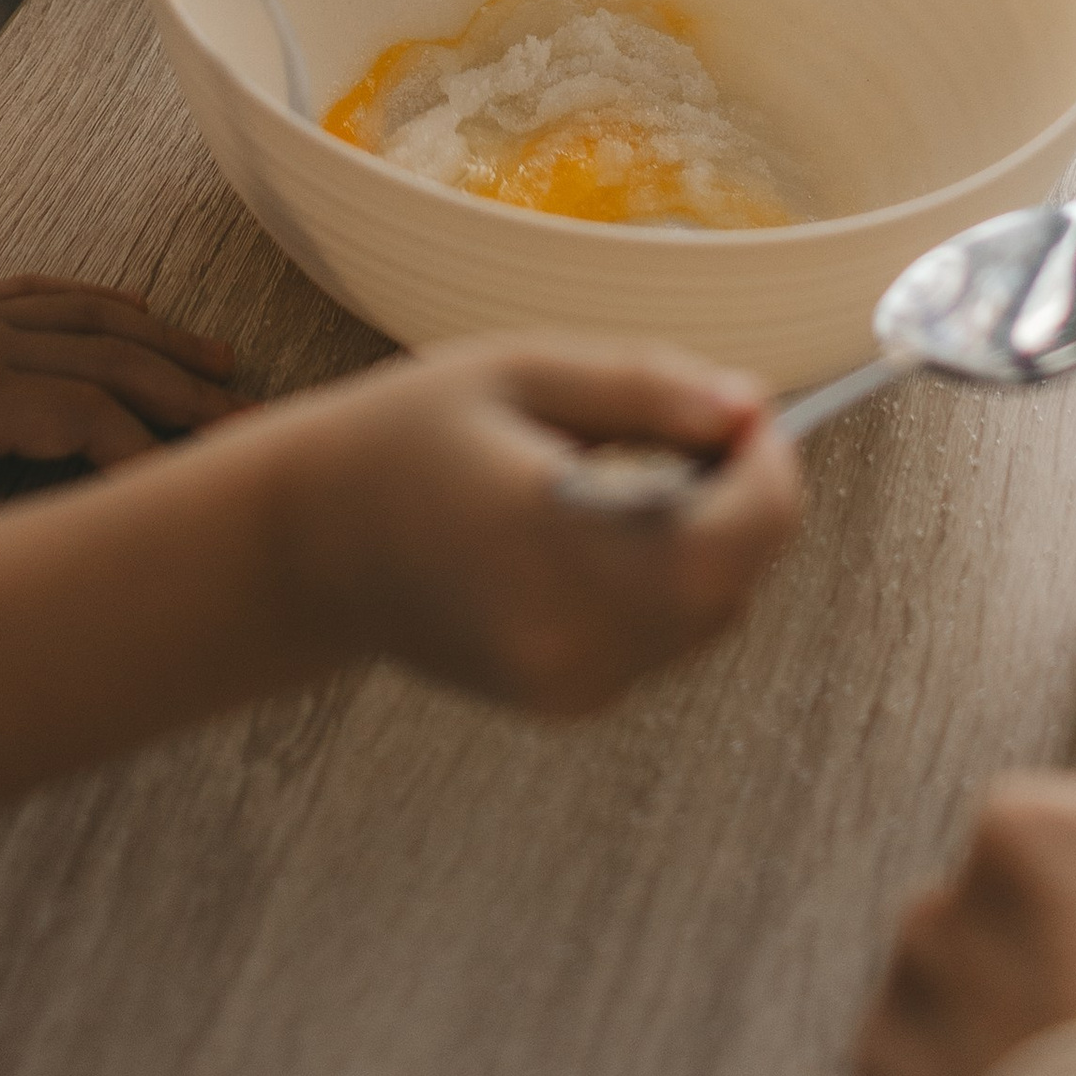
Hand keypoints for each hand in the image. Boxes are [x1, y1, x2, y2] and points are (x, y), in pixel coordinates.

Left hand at [0, 277, 244, 527]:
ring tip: (225, 367)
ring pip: (90, 317)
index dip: (147, 456)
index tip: (196, 495)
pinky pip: (45, 291)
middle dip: (186, 394)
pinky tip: (137, 307)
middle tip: (255, 429)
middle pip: (109, 358)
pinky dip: (104, 299)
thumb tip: (28, 555)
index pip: (85, 416)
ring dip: (163, 343)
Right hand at [266, 339, 798, 710]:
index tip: (743, 414)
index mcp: (558, 540)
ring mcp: (571, 683)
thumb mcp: (519, 371)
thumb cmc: (404, 438)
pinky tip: (598, 531)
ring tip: (633, 474)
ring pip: (710, 615)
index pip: (734, 534)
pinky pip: (662, 641)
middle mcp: (574, 634)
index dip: (767, 468)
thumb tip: (748, 407)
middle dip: (745, 503)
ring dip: (709, 544)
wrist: (308, 548)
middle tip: (696, 430)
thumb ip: (644, 387)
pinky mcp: (566, 704)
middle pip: (735, 580)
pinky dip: (664, 582)